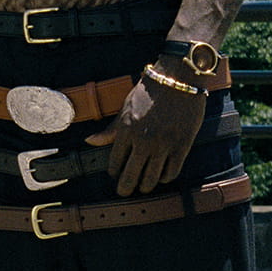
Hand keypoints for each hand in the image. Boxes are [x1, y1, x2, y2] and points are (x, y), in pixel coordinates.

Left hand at [85, 70, 206, 195]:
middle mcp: (143, 141)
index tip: (116, 175)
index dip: (114, 172)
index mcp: (126, 130)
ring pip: (150, 179)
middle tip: (124, 192)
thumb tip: (90, 140)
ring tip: (144, 186)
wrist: (178, 79)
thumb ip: (110, 129)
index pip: (115, 162)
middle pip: (130, 177)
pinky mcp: (181, 146)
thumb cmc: (150, 91)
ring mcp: (163, 145)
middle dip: (125, 188)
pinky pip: (171, 172)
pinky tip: (162, 175)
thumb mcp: (126, 107)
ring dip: (145, 186)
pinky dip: (165, 177)